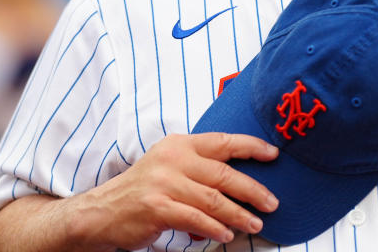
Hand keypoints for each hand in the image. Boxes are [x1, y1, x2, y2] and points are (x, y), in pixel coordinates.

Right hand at [68, 132, 278, 249]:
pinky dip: (215, 228)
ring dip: (238, 214)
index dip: (251, 147)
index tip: (273, 154)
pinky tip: (226, 234)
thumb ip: (200, 165)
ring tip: (255, 224)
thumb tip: (241, 178)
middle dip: (252, 189)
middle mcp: (173, 159)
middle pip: (223, 173)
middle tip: (272, 203)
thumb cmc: (145, 189)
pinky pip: (195, 218)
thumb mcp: (170, 164)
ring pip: (213, 199)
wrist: (104, 210)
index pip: (222, 141)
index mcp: (180, 144)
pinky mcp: (157, 207)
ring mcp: (164, 183)